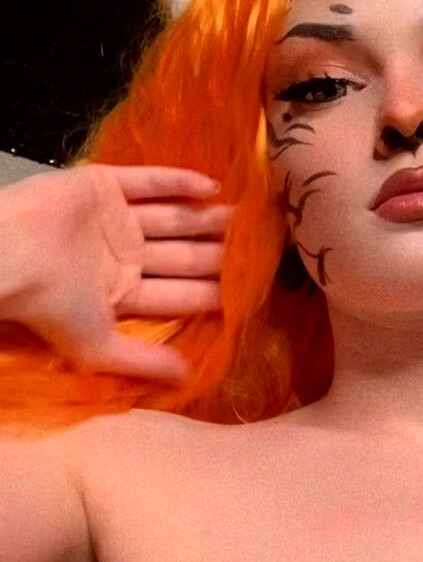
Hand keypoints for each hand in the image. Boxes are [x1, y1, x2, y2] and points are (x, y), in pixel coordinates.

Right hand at [1, 163, 231, 382]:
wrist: (9, 257)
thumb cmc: (51, 306)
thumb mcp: (98, 346)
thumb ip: (143, 362)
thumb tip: (190, 380)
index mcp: (120, 292)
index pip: (177, 293)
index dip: (211, 292)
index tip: (251, 289)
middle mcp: (122, 255)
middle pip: (181, 254)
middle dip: (216, 254)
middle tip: (259, 248)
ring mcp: (113, 218)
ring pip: (172, 217)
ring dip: (206, 218)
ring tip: (244, 217)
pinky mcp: (103, 184)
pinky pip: (149, 180)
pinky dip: (179, 181)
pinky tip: (212, 186)